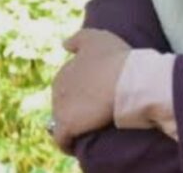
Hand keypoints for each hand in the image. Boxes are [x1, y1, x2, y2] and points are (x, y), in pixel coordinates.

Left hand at [51, 29, 131, 153]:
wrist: (124, 79)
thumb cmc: (115, 58)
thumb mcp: (96, 38)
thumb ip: (78, 39)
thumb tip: (64, 44)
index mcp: (65, 71)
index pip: (68, 85)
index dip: (82, 91)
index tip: (96, 95)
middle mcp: (58, 88)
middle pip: (64, 102)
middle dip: (75, 107)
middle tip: (96, 112)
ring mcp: (60, 107)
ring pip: (62, 120)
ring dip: (72, 125)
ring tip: (89, 129)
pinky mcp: (67, 126)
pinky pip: (62, 139)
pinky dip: (67, 143)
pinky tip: (76, 145)